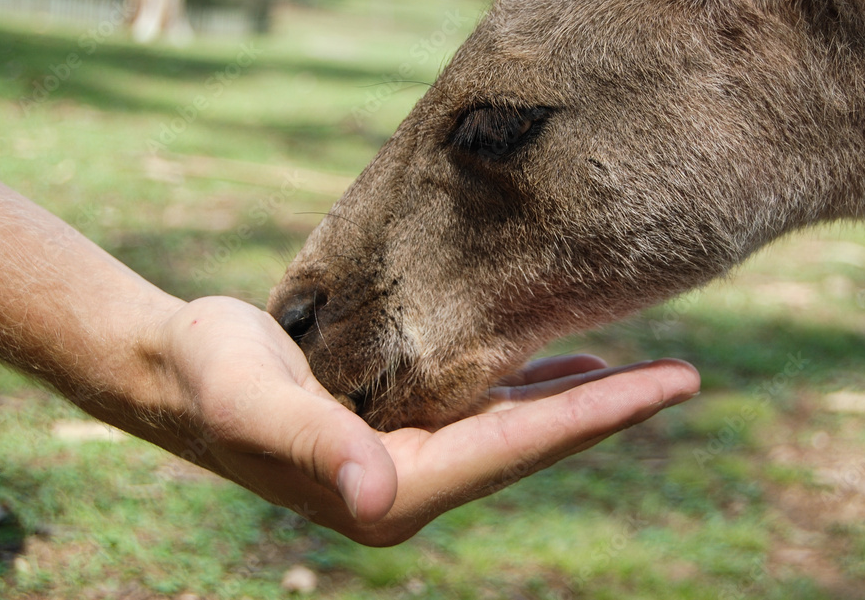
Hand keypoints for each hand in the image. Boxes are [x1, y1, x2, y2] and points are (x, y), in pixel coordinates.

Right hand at [149, 297, 699, 545]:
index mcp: (394, 488)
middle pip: (534, 441)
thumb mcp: (256, 404)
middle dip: (609, 410)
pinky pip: (487, 408)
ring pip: (518, 425)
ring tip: (643, 373)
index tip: (667, 384)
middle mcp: (414, 480)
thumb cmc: (212, 378)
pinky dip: (531, 387)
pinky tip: (564, 367)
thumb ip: (317, 447)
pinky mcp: (404, 424)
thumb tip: (380, 497)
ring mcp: (413, 455)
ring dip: (579, 401)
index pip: (517, 449)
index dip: (595, 417)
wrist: (180, 370)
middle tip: (684, 376)